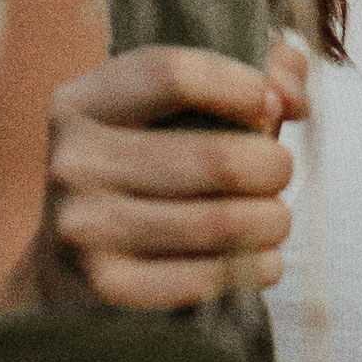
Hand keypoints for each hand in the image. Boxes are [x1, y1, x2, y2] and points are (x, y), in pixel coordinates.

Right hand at [37, 40, 306, 311]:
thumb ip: (242, 74)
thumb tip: (291, 90)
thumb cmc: (141, 170)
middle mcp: (75, 162)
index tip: (274, 104)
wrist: (70, 267)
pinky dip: (255, 267)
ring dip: (272, 220)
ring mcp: (85, 229)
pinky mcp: (110, 287)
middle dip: (272, 166)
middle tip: (280, 172)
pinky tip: (264, 259)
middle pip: (213, 157)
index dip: (240, 85)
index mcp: (82, 102)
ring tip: (277, 217)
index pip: (172, 75)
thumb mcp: (167, 110)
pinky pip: (209, 276)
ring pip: (220, 222)